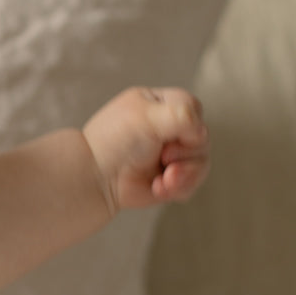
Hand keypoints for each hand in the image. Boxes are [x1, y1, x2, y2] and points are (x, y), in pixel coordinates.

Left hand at [82, 86, 209, 212]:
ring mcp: (170, 155)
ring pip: (201, 162)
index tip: (165, 133)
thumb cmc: (113, 143)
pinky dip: (179, 188)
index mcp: (159, 106)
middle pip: (202, 137)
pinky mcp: (170, 178)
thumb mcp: (146, 117)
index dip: (188, 123)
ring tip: (164, 180)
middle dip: (186, 152)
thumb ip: (181, 114)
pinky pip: (192, 183)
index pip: (193, 108)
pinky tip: (158, 188)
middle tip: (164, 157)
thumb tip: (201, 132)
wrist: (93, 178)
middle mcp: (167, 129)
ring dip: (185, 174)